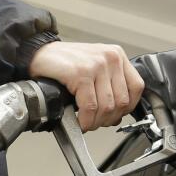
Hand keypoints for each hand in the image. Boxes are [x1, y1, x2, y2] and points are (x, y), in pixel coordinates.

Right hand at [29, 42, 144, 130]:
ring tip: (87, 123)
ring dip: (96, 122)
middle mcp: (110, 58)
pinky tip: (79, 121)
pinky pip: (90, 106)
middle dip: (109, 119)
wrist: (38, 53)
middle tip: (96, 123)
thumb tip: (116, 113)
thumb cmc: (63, 62)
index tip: (115, 115)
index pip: (137, 87)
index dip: (127, 107)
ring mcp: (96, 65)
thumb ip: (108, 83)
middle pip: (122, 101)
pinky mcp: (81, 73)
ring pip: (107, 107)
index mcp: (116, 55)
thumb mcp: (93, 66)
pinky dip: (85, 120)